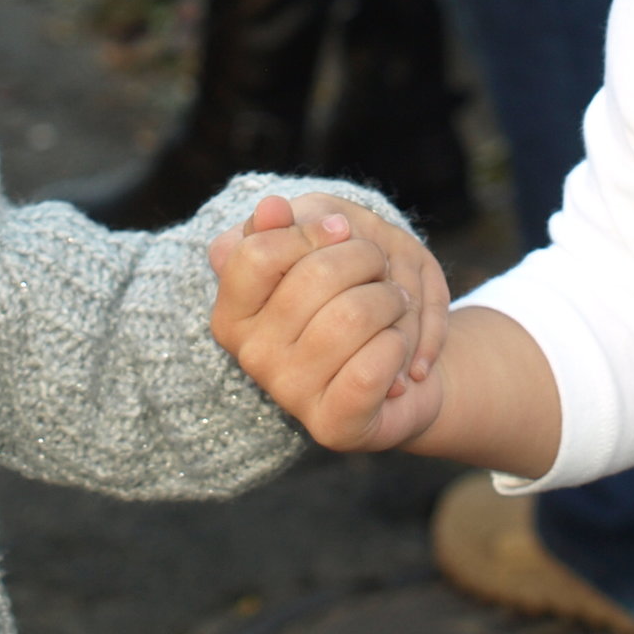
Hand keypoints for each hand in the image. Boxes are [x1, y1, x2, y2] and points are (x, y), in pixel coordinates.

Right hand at [211, 192, 451, 450]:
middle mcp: (253, 356)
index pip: (258, 253)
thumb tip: (271, 207)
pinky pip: (372, 366)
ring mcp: (290, 394)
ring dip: (390, 300)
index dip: (309, 231)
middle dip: (365, 259)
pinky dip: (398, 344)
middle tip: (380, 269)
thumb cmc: (348, 302)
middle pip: (315, 278)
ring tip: (395, 304)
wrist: (399, 371)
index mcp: (234, 312)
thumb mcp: (316, 253)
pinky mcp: (333, 426)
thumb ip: (286, 228)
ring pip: (352, 318)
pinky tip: (396, 346)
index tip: (341, 230)